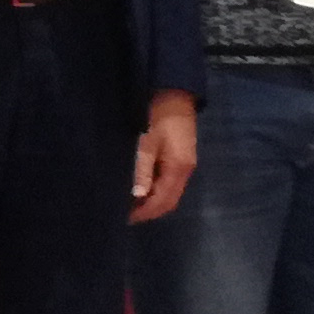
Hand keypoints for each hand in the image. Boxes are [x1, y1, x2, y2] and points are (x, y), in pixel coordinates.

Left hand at [131, 90, 195, 223]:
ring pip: (172, 193)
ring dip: (154, 202)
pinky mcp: (183, 159)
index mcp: (178, 169)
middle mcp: (186, 171)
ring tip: (133, 205)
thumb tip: (138, 196)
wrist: (175, 96)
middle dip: (151, 210)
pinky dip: (159, 191)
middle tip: (128, 214)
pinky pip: (171, 183)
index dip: (146, 212)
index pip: (163, 201)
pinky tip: (144, 189)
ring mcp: (186, 165)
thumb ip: (142, 170)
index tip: (127, 218)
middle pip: (170, 201)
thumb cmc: (158, 118)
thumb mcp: (147, 143)